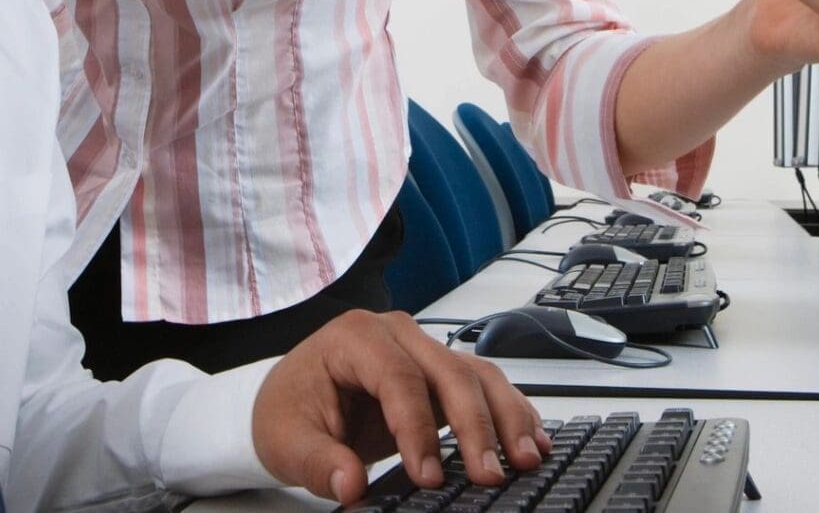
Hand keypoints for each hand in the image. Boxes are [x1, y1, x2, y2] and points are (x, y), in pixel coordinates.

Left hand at [251, 310, 550, 504]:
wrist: (294, 398)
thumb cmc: (289, 408)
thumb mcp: (285, 439)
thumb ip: (318, 462)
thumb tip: (350, 484)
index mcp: (355, 338)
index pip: (398, 380)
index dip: (417, 429)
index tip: (430, 477)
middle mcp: (397, 334)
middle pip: (450, 371)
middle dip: (476, 425)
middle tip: (490, 474)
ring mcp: (423, 350)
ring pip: (477, 374)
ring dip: (506, 417)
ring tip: (526, 458)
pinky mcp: (440, 374)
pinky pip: (484, 386)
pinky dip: (511, 412)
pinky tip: (532, 439)